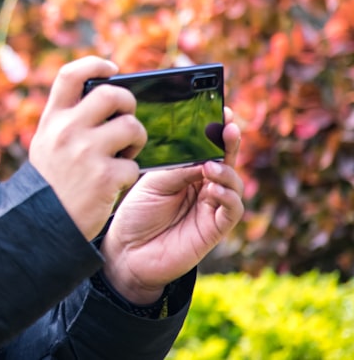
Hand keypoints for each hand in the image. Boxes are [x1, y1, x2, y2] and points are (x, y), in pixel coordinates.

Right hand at [28, 57, 146, 240]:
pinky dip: (129, 173)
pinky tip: (115, 182)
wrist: (39, 222)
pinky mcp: (104, 177)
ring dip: (136, 140)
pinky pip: (133, 164)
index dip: (95, 64)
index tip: (112, 69)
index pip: (71, 75)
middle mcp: (67, 130)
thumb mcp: (48, 143)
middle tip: (127, 120)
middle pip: (112, 94)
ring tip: (124, 154)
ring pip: (131, 127)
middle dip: (128, 105)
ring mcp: (86, 152)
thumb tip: (108, 97)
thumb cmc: (51, 181)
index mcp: (52, 119)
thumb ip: (69, 120)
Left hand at [100, 108, 244, 303]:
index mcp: (188, 170)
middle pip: (227, 160)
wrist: (127, 252)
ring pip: (234, 183)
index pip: (208, 146)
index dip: (217, 130)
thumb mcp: (153, 182)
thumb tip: (204, 153)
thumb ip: (179, 168)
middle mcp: (203, 185)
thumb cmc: (137, 212)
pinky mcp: (214, 229)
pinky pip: (232, 209)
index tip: (222, 110)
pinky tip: (213, 189)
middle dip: (230, 142)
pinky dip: (228, 196)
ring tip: (211, 165)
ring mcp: (211, 207)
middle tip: (229, 126)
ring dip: (227, 171)